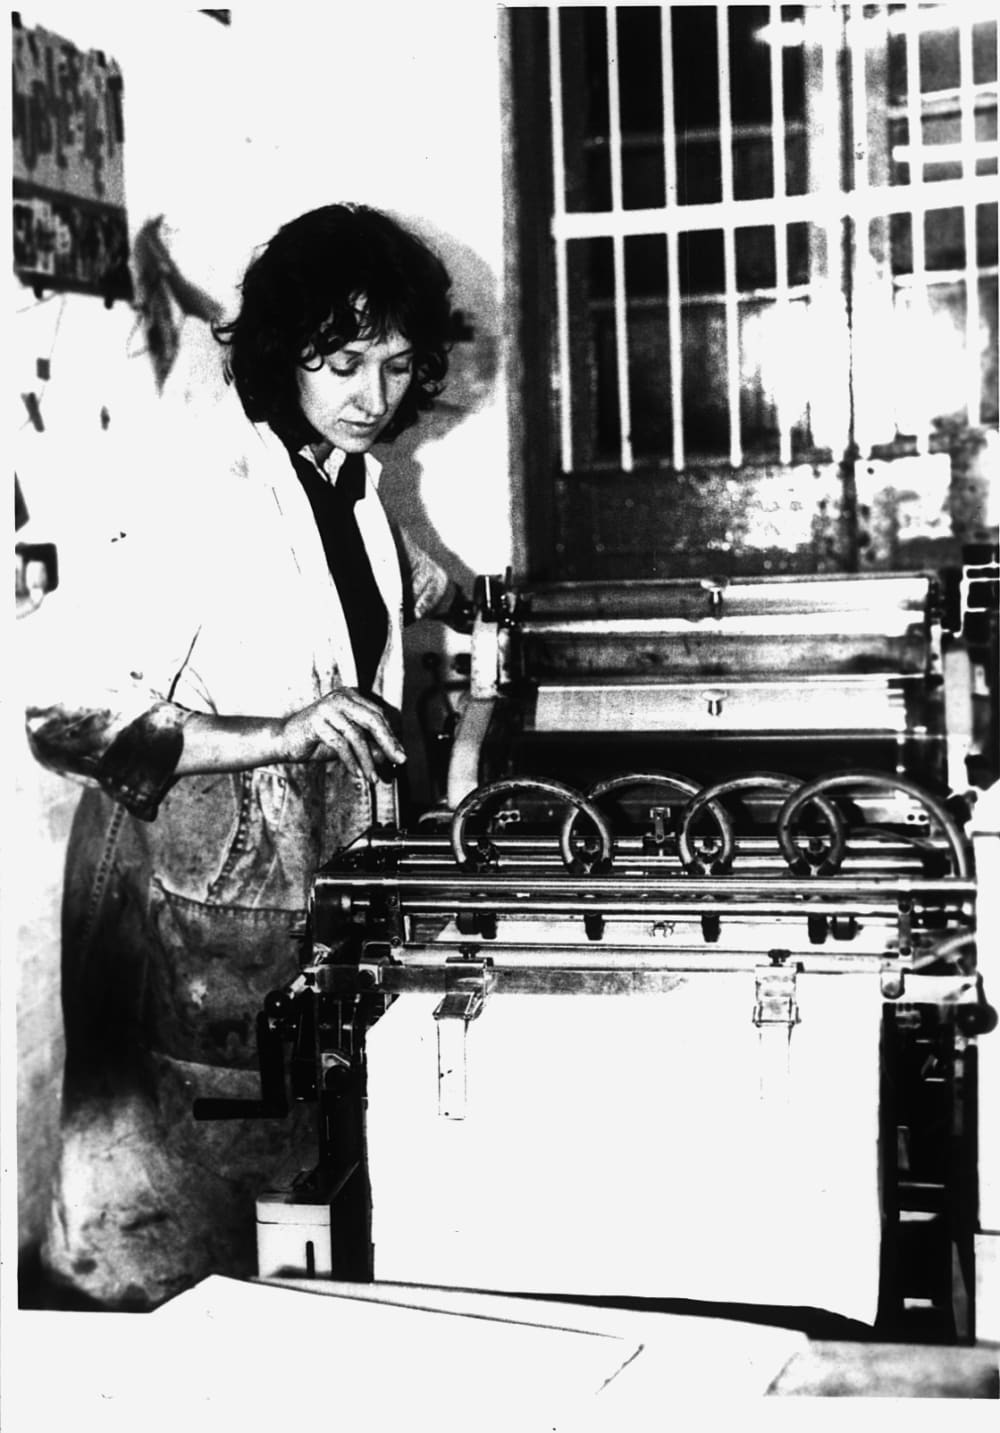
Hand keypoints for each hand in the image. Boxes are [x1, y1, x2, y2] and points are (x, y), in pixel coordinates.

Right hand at [279, 689, 405, 780]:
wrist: (284, 740)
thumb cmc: (317, 741)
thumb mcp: (348, 745)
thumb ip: (368, 747)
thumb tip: (390, 755)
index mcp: (351, 697)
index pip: (378, 715)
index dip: (391, 736)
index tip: (400, 755)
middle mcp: (341, 697)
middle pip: (372, 719)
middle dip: (388, 742)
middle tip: (400, 760)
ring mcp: (327, 707)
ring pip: (356, 734)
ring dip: (367, 759)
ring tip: (372, 778)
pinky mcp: (316, 721)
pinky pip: (339, 743)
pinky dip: (350, 761)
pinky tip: (357, 774)